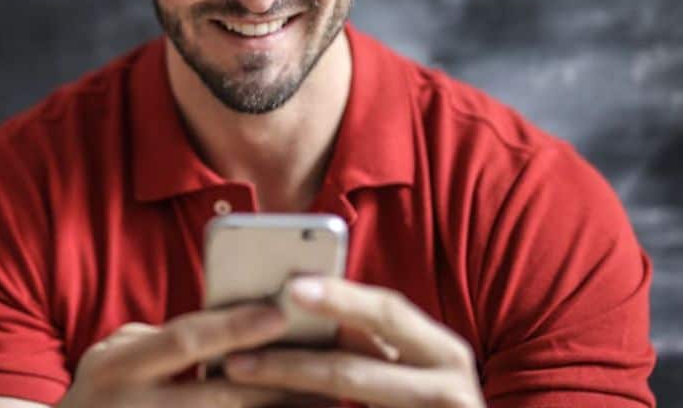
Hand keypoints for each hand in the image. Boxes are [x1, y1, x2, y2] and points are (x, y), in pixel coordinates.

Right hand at [56, 303, 331, 407]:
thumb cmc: (99, 391)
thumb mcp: (111, 354)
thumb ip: (161, 339)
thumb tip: (223, 327)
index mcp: (122, 367)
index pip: (185, 341)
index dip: (232, 327)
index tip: (278, 313)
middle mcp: (138, 407)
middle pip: (219, 396)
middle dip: (275, 382)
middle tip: (324, 367)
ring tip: (324, 400)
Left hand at [224, 277, 484, 407]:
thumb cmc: (421, 397)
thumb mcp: (410, 367)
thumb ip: (369, 343)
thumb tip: (296, 304)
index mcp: (444, 353)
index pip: (388, 313)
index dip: (340, 298)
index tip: (291, 287)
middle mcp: (448, 389)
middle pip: (352, 372)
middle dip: (289, 365)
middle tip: (234, 358)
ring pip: (343, 398)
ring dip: (284, 394)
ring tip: (240, 381)